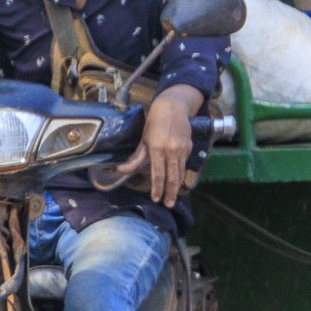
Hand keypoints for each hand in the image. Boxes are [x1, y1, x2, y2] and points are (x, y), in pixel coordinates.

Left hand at [113, 88, 200, 206]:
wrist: (173, 107)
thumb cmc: (155, 122)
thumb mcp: (143, 139)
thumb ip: (136, 157)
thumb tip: (121, 170)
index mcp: (158, 149)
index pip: (158, 174)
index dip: (157, 188)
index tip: (156, 198)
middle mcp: (172, 150)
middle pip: (172, 177)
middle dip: (170, 193)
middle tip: (168, 204)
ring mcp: (182, 149)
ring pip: (180, 172)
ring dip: (177, 186)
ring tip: (173, 197)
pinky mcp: (189, 147)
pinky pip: (184, 164)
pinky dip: (181, 174)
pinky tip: (177, 180)